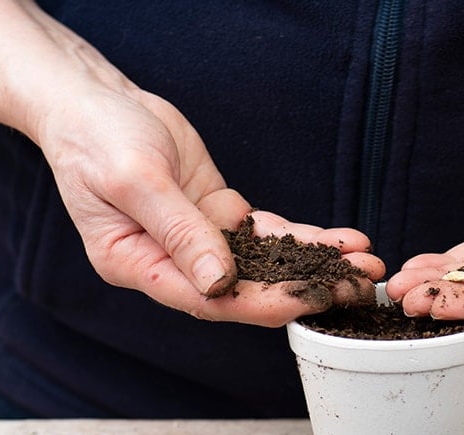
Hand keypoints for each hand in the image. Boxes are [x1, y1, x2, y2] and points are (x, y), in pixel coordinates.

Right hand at [36, 86, 382, 326]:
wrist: (98, 102)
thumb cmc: (98, 138)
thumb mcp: (135, 179)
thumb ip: (179, 231)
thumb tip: (220, 282)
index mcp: (137, 266)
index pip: (206, 299)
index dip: (259, 303)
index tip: (306, 300)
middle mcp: (172, 263)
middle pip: (245, 290)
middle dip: (303, 289)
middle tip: (356, 288)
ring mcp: (200, 242)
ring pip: (265, 264)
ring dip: (316, 266)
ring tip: (365, 265)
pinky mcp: (221, 217)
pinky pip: (269, 235)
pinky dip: (306, 239)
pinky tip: (344, 242)